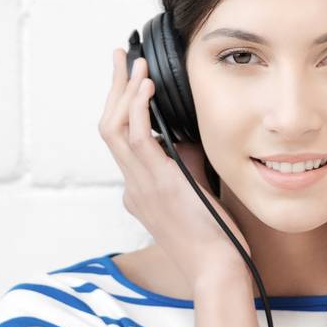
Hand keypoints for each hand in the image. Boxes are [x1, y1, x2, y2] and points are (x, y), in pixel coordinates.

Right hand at [98, 48, 251, 291]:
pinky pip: (136, 137)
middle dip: (113, 89)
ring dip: (122, 90)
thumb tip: (190, 139)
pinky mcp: (158, 184)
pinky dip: (137, 107)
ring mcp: (141, 186)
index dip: (122, 108)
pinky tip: (147, 86)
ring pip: (114, 128)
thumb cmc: (216, 241)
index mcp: (139, 193)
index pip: (121, 143)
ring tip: (134, 62)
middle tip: (121, 57)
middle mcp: (133, 188)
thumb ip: (188, 168)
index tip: (132, 82)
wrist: (218, 269)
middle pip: (109, 128)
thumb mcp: (197, 197)